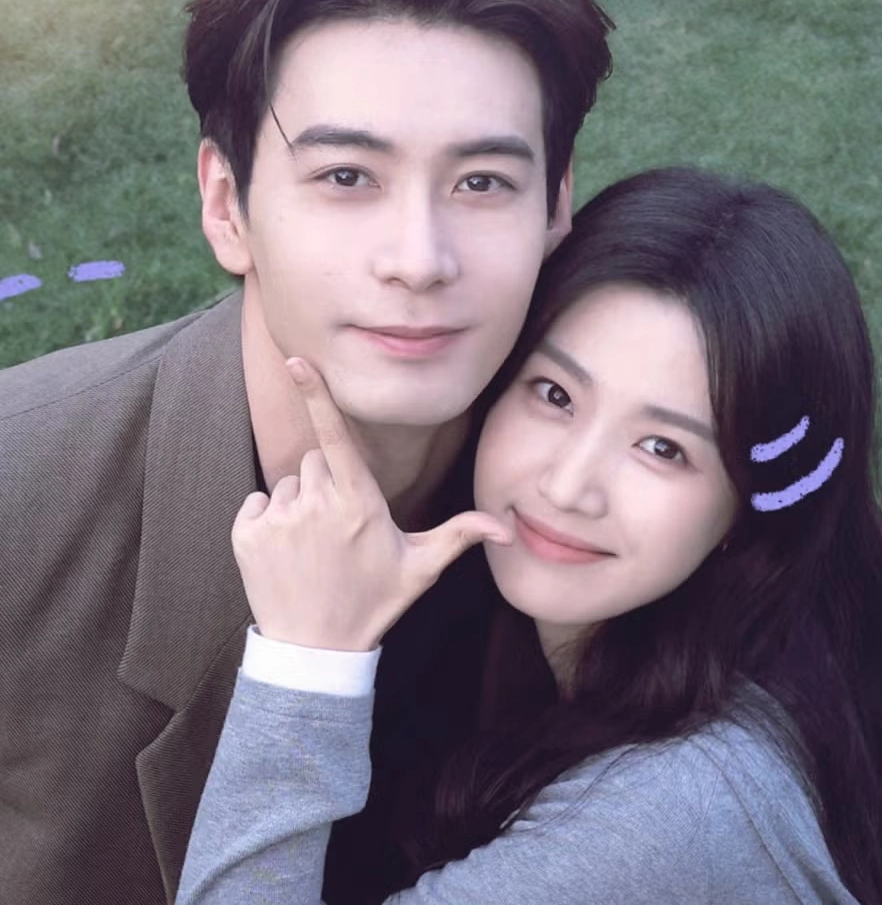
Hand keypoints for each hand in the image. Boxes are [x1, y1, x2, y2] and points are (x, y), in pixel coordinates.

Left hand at [231, 357, 511, 650]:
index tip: (296, 360)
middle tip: (337, 528)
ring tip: (312, 547)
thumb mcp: (420, 568)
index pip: (336, 436)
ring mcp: (278, 520)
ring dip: (298, 504)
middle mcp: (316, 504)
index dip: (317, 394)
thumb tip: (506, 527)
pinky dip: (268, 521)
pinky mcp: (247, 534)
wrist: (315, 651)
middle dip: (326, 483)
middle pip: (316, 461)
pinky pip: (257, 504)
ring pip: (287, 483)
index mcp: (359, 503)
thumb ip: (460, 535)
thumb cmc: (373, 602)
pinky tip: (286, 552)